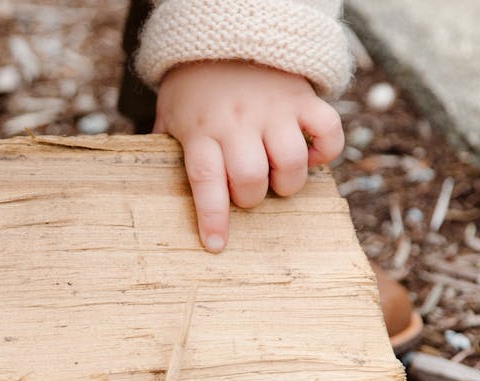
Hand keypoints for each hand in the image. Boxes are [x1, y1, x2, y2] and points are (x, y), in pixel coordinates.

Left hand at [154, 60, 344, 250]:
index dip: (212, 217)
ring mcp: (274, 110)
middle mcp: (238, 122)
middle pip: (250, 177)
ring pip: (290, 161)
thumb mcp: (170, 115)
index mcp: (201, 131)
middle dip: (250, 199)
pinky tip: (311, 157)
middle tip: (247, 194)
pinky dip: (326, 152)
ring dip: (287, 184)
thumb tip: (152, 193)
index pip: (206, 180)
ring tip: (278, 181)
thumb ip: (166, 151)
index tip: (216, 245)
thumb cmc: (193, 88)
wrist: (225, 35)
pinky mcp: (302, 98)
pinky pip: (328, 130)